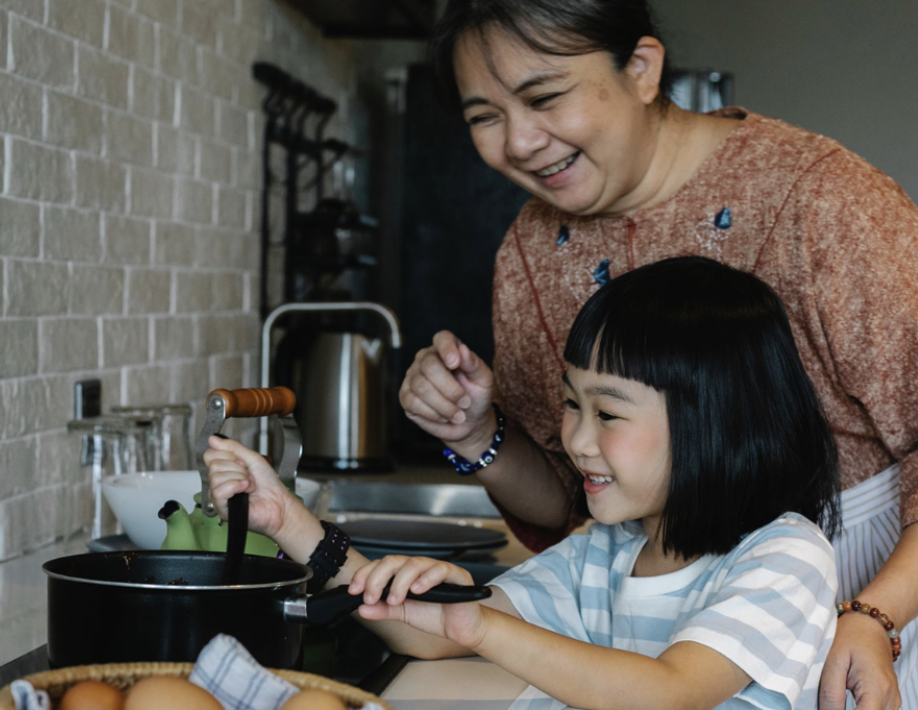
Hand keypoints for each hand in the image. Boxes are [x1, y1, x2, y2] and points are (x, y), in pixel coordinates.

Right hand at [203, 435, 297, 540]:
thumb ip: (232, 447)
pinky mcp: (221, 508)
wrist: (278, 501)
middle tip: (248, 475)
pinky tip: (244, 490)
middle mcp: (219, 482)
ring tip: (249, 485)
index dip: (228, 455)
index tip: (242, 461)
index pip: (210, 455)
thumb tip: (213, 439)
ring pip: (216, 477)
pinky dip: (235, 486)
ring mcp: (219, 495)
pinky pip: (218, 491)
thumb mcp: (252, 458)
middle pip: (214, 465)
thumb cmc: (268, 484)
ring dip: (240, 478)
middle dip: (237, 468)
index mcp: (224, 470)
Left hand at [348, 555, 487, 647]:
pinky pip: (441, 570)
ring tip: (395, 599)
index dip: (365, 575)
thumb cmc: (436, 616)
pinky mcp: (456, 575)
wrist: (463, 628)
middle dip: (377, 578)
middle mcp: (419, 568)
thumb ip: (384, 610)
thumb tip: (363, 608)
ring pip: (414, 563)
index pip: (381, 566)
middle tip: (371, 597)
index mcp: (405, 574)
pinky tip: (418, 590)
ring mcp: (437, 569)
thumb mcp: (404, 614)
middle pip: (394, 561)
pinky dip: (427, 579)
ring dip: (400, 581)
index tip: (353, 590)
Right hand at [399, 331, 494, 446]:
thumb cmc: (476, 396)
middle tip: (465, 402)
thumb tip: (462, 349)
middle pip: (429, 366)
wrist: (469, 422)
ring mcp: (413, 377)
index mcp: (446, 350)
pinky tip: (444, 416)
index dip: (447, 348)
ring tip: (458, 414)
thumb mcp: (483, 380)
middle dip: (450, 389)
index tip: (454, 364)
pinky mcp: (405, 396)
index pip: (442, 339)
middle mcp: (425, 359)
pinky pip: (414, 402)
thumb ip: (474, 364)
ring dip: (444, 405)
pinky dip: (433, 413)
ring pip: (421, 387)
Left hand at [818, 612, 900, 709]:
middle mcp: (890, 698)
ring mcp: (893, 701)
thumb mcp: (833, 661)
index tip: (828, 708)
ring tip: (837, 698)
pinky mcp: (890, 700)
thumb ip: (831, 693)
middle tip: (830, 701)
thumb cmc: (850, 638)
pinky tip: (847, 701)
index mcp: (877, 688)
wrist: (870, 626)